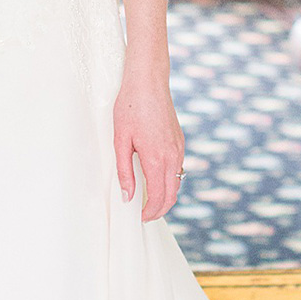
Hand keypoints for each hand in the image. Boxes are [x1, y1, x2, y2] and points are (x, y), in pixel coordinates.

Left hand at [114, 65, 184, 222]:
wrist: (148, 81)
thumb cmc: (130, 107)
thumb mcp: (120, 140)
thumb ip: (124, 171)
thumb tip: (127, 197)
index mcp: (156, 158)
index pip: (158, 197)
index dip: (150, 212)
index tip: (139, 217)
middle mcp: (172, 156)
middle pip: (171, 195)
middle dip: (159, 209)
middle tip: (145, 216)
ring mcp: (179, 148)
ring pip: (177, 183)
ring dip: (165, 196)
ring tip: (148, 201)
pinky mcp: (180, 141)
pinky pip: (178, 169)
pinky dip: (170, 181)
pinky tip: (156, 179)